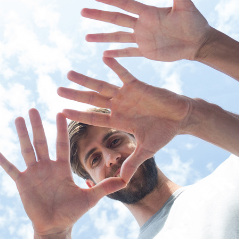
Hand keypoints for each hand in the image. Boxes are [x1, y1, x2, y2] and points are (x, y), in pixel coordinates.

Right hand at [0, 110, 124, 237]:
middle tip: (32, 108)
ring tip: (17, 119)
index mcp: (61, 167)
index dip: (61, 129)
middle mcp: (46, 166)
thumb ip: (104, 187)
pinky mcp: (22, 183)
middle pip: (41, 141)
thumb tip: (125, 181)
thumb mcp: (90, 199)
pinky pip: (11, 169)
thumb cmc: (72, 212)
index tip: (60, 112)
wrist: (55, 226)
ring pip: (26, 149)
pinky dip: (2, 160)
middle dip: (37, 125)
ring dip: (21, 134)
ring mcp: (33, 173)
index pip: (61, 144)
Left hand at [58, 58, 193, 184]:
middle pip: (91, 100)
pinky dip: (114, 66)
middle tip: (57, 90)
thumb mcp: (146, 151)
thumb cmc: (164, 133)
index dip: (78, 115)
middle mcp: (118, 106)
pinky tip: (103, 57)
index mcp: (118, 120)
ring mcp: (126, 94)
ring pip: (101, 86)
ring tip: (69, 73)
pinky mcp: (137, 85)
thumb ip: (132, 164)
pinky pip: (123, 74)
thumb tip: (122, 182)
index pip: (93, 118)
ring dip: (85, 80)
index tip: (61, 111)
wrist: (181, 118)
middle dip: (75, 95)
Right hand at [83, 0, 214, 61]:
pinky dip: (117, 54)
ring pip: (118, 36)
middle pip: (116, 19)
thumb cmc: (195, 22)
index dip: (111, 0)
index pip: (126, 4)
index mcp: (148, 12)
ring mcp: (142, 38)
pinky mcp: (146, 51)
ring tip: (86, 37)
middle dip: (99, 16)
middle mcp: (142, 24)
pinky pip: (129, 52)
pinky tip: (104, 55)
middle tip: (82, 12)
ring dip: (102, 37)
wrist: (199, 42)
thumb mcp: (185, 4)